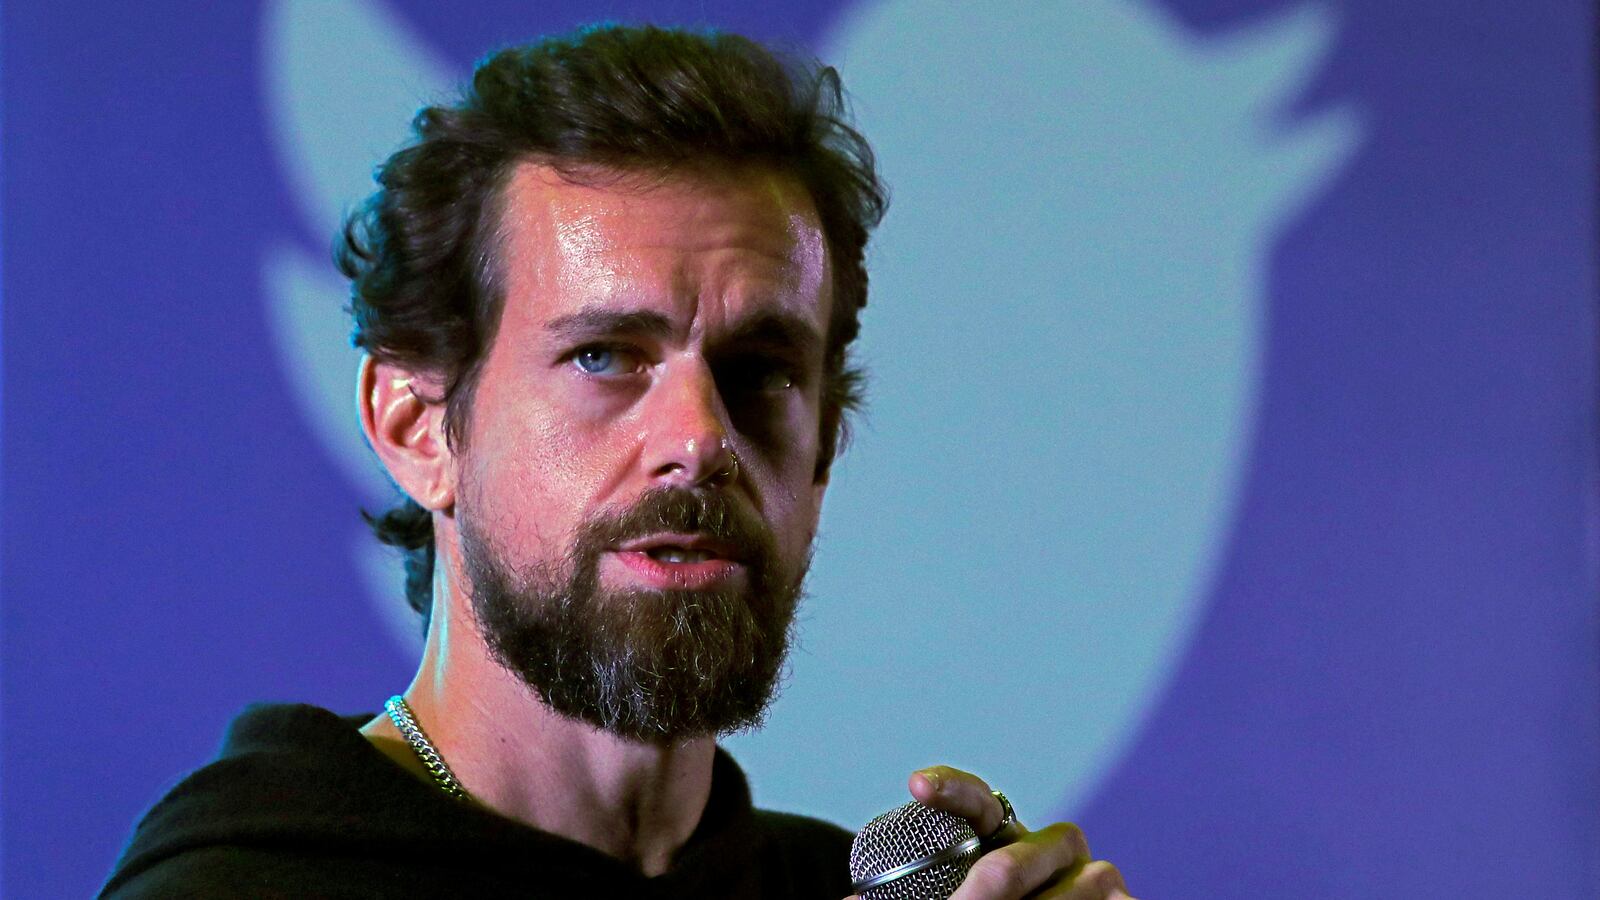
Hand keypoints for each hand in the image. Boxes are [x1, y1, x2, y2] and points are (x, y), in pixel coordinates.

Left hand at [846, 766, 1134, 899]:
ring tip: (1008, 897)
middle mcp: (1040, 854)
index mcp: (991, 843)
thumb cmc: (957, 899)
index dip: (952, 787)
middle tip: (984, 890)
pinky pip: (1120, 897)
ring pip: (1092, 872)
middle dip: (1015, 869)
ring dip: (1064, 892)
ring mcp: (1081, 880)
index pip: (976, 801)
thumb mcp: (924, 897)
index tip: (915, 784)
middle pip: (1046, 842)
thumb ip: (894, 896)